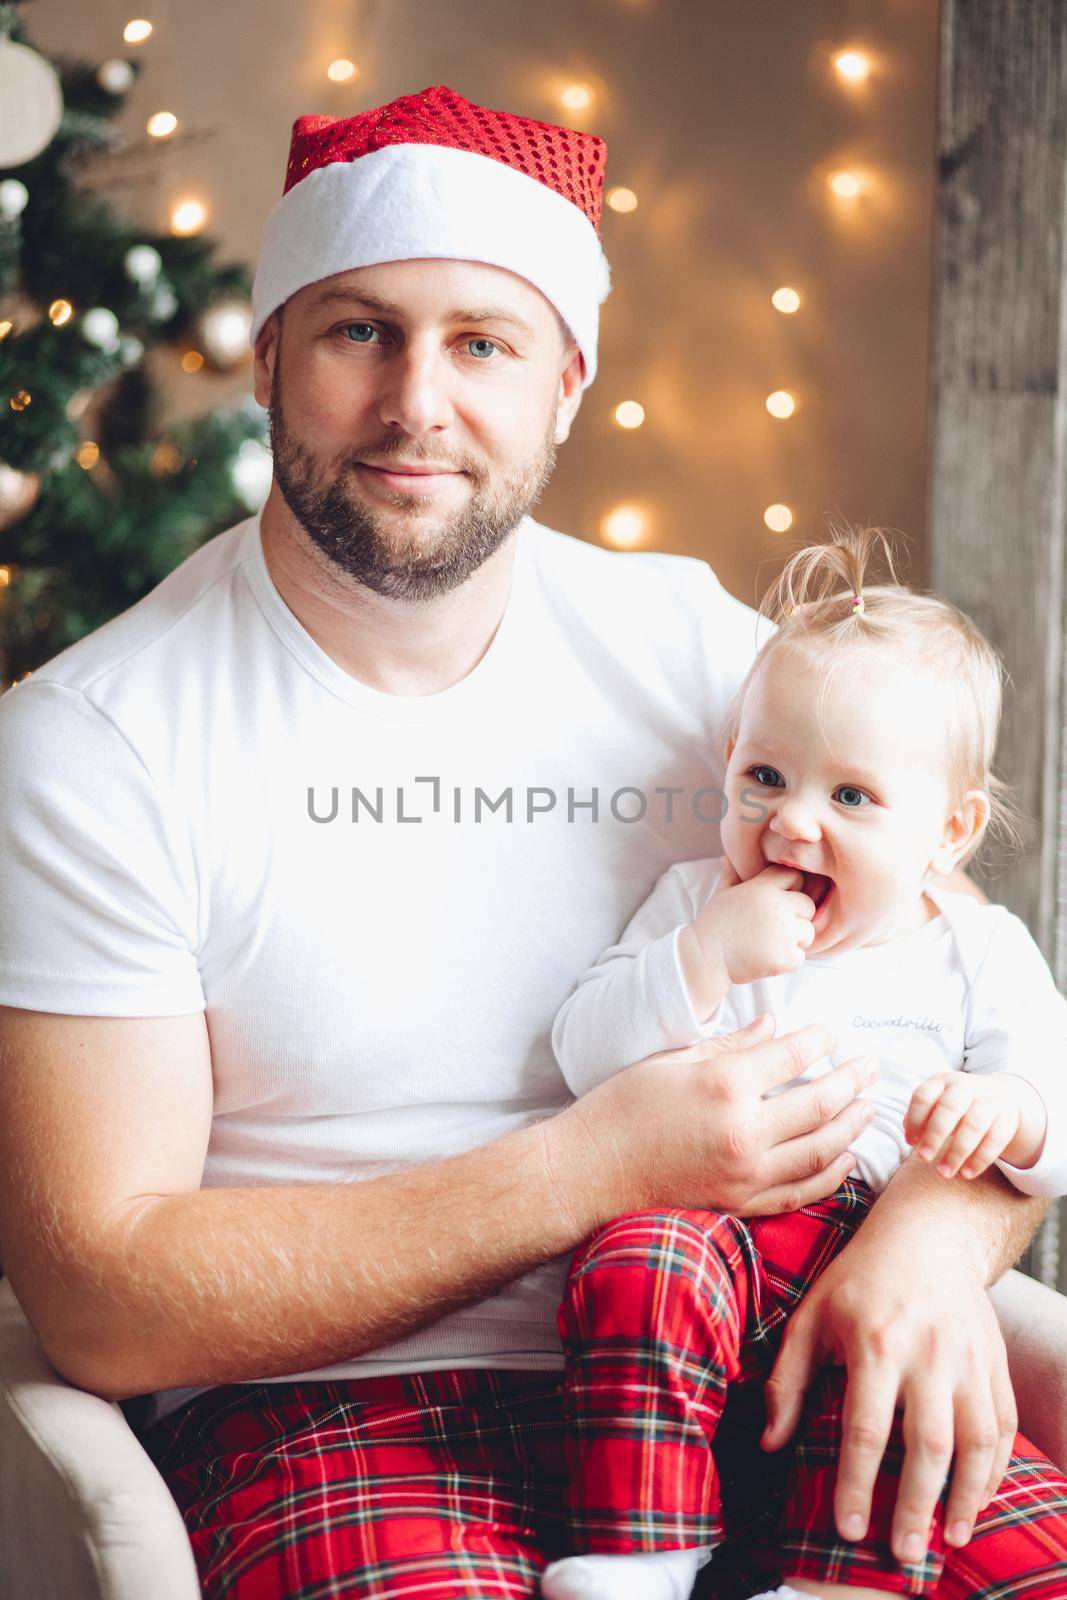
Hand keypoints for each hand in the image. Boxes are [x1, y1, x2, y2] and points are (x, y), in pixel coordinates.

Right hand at [559, 1013, 877, 1218]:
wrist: (592, 1170)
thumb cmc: (624, 1106)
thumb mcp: (673, 1060)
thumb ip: (729, 1044)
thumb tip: (772, 1026)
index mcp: (724, 1082)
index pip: (793, 1054)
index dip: (822, 1039)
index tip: (837, 1031)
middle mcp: (743, 1128)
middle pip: (820, 1101)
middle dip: (853, 1080)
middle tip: (873, 1066)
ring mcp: (747, 1171)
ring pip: (822, 1148)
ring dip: (852, 1125)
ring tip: (869, 1107)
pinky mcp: (742, 1202)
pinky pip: (802, 1190)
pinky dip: (830, 1174)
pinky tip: (846, 1158)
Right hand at [679, 857, 816, 1019]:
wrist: (704, 958)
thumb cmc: (713, 925)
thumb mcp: (721, 895)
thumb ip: (731, 875)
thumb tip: (727, 858)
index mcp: (762, 888)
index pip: (795, 877)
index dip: (790, 889)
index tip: (776, 904)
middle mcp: (777, 906)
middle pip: (808, 906)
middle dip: (796, 917)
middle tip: (774, 929)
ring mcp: (783, 933)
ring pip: (808, 933)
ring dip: (794, 941)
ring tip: (768, 944)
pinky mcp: (785, 957)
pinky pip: (800, 957)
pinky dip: (786, 961)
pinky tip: (765, 959)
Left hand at [762, 1166, 1017, 1562]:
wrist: (926, 1235)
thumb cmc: (857, 1278)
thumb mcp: (810, 1315)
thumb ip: (788, 1379)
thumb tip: (770, 1443)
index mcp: (874, 1341)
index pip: (866, 1428)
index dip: (857, 1484)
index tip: (848, 1528)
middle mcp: (926, 1352)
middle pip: (928, 1445)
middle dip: (914, 1506)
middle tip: (902, 1552)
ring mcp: (967, 1357)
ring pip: (976, 1441)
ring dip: (964, 1497)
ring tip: (947, 1537)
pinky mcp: (994, 1360)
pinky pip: (1003, 1425)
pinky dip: (995, 1469)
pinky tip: (975, 1499)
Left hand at [904, 1071, 1046, 1177]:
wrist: (1000, 1094)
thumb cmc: (957, 1105)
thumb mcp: (937, 1102)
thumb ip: (921, 1118)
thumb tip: (911, 1139)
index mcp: (942, 1081)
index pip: (923, 1096)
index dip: (915, 1120)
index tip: (911, 1142)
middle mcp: (966, 1087)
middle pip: (949, 1108)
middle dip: (934, 1135)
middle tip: (924, 1158)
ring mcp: (989, 1101)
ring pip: (974, 1125)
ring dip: (957, 1152)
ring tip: (944, 1172)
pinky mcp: (1007, 1118)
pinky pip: (995, 1140)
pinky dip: (980, 1159)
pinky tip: (967, 1173)